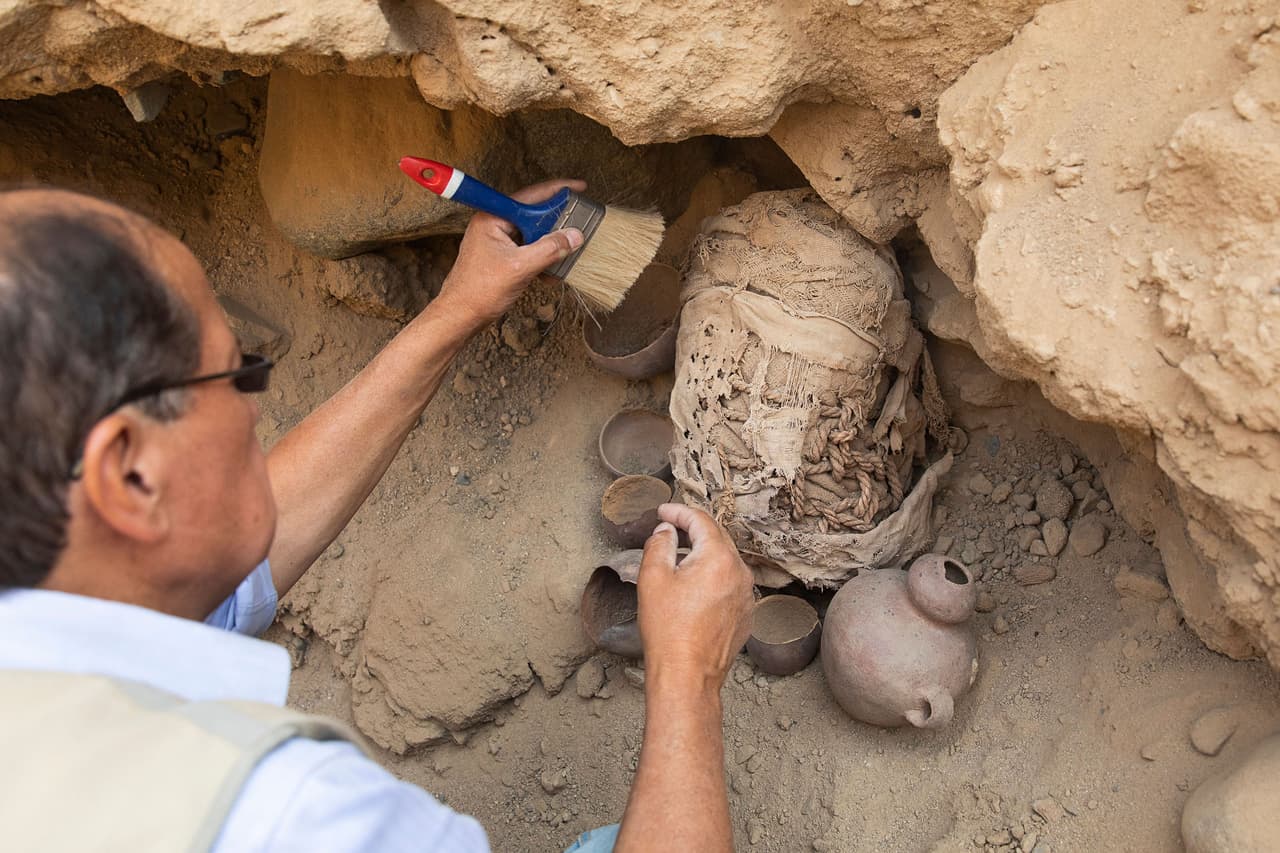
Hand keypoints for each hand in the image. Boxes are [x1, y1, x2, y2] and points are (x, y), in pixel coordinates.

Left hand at [435, 178, 586, 329]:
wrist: (460, 317)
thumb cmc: (478, 292)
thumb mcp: (520, 268)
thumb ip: (549, 249)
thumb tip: (574, 236)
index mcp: (492, 218)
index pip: (530, 196)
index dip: (556, 191)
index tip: (578, 188)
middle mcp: (494, 224)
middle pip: (534, 215)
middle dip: (556, 223)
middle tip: (579, 224)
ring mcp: (497, 241)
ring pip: (533, 234)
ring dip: (550, 245)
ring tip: (568, 252)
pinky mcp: (502, 257)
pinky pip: (528, 250)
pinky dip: (541, 259)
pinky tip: (552, 273)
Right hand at [637, 504, 754, 689]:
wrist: (688, 675)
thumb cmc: (669, 631)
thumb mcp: (653, 578)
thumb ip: (659, 544)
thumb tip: (666, 531)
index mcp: (719, 558)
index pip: (701, 520)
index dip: (679, 512)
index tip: (663, 512)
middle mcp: (739, 572)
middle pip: (717, 538)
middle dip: (693, 529)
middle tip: (670, 527)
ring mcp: (746, 594)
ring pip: (725, 561)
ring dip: (704, 553)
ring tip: (679, 556)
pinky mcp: (746, 613)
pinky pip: (730, 583)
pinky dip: (713, 576)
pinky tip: (695, 585)